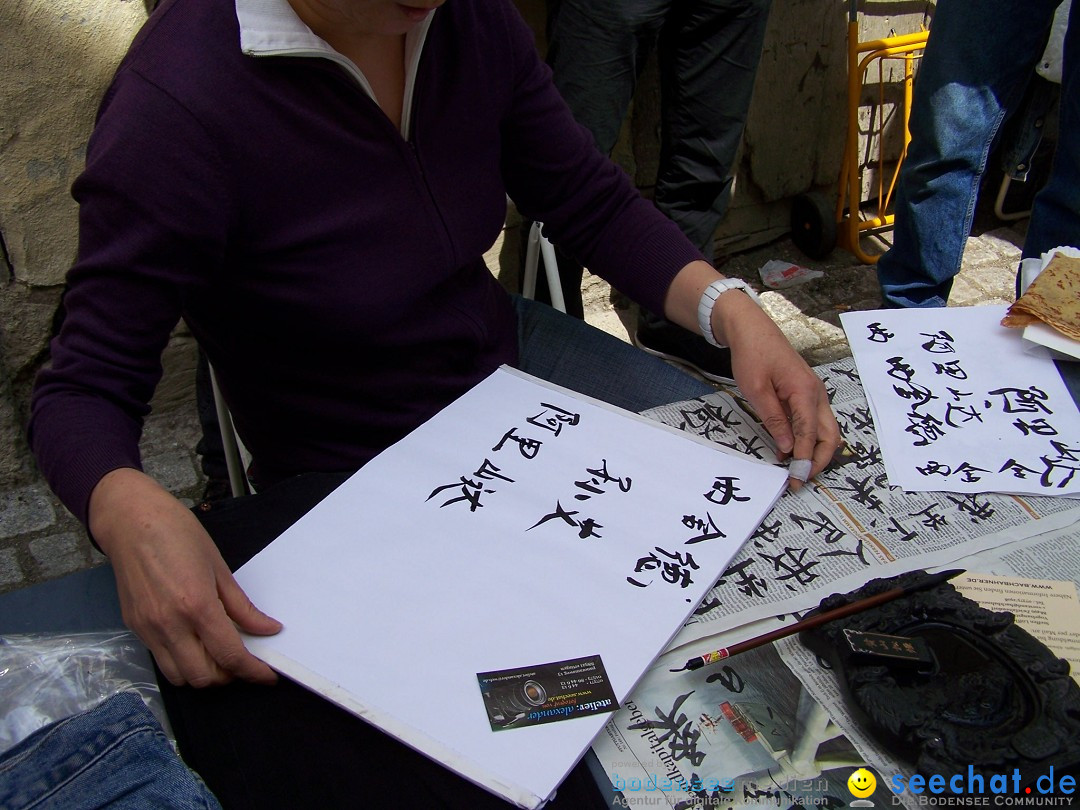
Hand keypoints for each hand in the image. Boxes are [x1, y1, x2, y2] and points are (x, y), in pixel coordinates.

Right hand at [89, 468, 281, 686]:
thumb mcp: (219, 567)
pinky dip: (183, 662)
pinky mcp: (135, 629)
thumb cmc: (178, 534)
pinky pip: (162, 661)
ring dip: (204, 674)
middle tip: (243, 660)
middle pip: (203, 677)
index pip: (229, 655)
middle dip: (228, 676)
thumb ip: (242, 606)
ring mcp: (148, 630)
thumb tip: (267, 629)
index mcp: (196, 606)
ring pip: (179, 677)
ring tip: (219, 654)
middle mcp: (169, 625)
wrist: (131, 521)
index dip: (253, 671)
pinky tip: (195, 643)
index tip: (267, 675)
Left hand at [713, 290, 841, 488]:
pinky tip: (790, 450)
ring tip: (796, 469)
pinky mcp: (807, 394)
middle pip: (829, 435)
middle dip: (818, 460)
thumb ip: (774, 419)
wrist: (752, 330)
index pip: (809, 433)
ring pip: (825, 430)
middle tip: (800, 479)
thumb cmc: (752, 355)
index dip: (804, 457)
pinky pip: (814, 421)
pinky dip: (808, 439)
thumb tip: (788, 447)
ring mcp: (814, 393)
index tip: (795, 478)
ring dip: (815, 451)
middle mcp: (816, 393)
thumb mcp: (756, 389)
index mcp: (804, 391)